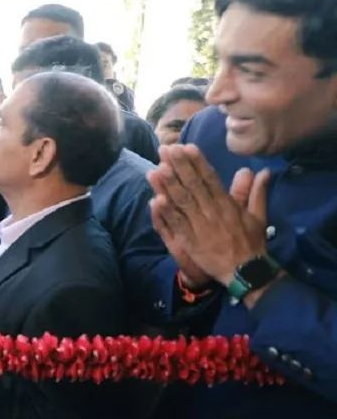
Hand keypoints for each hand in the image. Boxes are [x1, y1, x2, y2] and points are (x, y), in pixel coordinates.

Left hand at [147, 144, 271, 285]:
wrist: (245, 271)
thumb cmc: (251, 243)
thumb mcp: (258, 216)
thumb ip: (256, 192)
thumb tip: (261, 171)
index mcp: (227, 204)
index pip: (210, 179)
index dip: (197, 163)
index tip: (187, 147)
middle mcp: (212, 212)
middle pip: (192, 186)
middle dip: (179, 166)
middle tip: (166, 149)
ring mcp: (199, 226)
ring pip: (181, 202)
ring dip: (168, 185)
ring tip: (157, 168)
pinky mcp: (189, 241)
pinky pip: (176, 224)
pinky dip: (166, 213)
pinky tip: (156, 199)